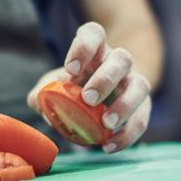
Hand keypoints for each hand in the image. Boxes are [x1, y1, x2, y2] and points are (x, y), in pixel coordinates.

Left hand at [28, 22, 151, 152]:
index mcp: (96, 49)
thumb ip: (43, 90)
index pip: (94, 34)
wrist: (106, 92)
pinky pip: (142, 119)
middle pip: (122, 58)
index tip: (69, 68)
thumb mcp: (57, 83)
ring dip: (124, 105)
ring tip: (106, 123)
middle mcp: (117, 61)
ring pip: (140, 85)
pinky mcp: (143, 105)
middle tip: (88, 99)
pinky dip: (127, 135)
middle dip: (105, 79)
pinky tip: (109, 146)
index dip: (83, 48)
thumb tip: (37, 101)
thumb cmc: (76, 85)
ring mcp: (133, 82)